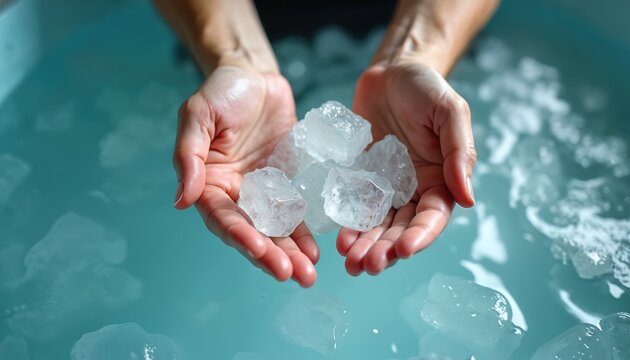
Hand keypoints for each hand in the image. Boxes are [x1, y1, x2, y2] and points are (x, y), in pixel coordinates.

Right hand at [173, 65, 317, 286]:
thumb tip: (181, 201)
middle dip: (270, 255)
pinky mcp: (288, 183)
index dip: (239, 235)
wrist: (255, 75)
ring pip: (276, 229)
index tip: (258, 249)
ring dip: (290, 254)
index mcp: (209, 183)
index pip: (222, 217)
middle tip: (290, 275)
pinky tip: (316, 253)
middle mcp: (236, 194)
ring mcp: (264, 192)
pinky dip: (305, 234)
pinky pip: (297, 212)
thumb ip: (189, 156)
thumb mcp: (198, 115)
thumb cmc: (222, 92)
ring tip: (307, 275)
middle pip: (252, 232)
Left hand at [337, 62, 476, 274]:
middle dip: (386, 250)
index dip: (420, 236)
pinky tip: (339, 237)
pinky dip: (348, 224)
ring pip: (377, 225)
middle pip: (401, 229)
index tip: (404, 250)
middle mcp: (413, 189)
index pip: (432, 217)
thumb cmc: (425, 87)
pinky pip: (354, 205)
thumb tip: (468, 199)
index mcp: (440, 179)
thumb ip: (459, 153)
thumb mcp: (449, 112)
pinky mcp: (361, 177)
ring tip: (351, 262)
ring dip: (366, 245)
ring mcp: (385, 186)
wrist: (391, 71)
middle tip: (368, 265)